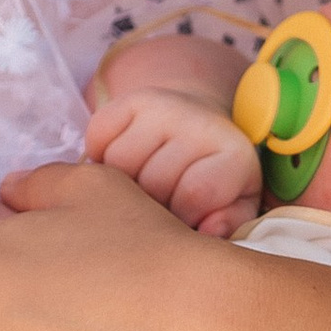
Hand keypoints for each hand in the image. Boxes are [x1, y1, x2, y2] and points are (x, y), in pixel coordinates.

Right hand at [82, 86, 260, 235]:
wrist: (198, 122)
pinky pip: (97, 138)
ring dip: (121, 183)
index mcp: (233, 155)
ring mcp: (163, 106)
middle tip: (158, 203)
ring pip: (118, 163)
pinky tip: (122, 162)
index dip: (181, 217)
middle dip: (149, 204)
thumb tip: (210, 232)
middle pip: (152, 182)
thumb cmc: (213, 177)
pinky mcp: (130, 99)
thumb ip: (228, 224)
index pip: (195, 194)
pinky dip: (100, 156)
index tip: (183, 219)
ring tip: (139, 184)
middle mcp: (199, 123)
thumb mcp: (234, 205)